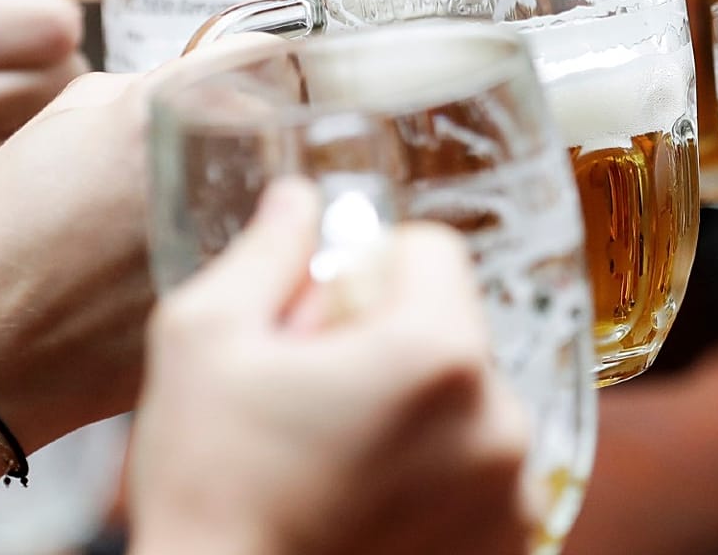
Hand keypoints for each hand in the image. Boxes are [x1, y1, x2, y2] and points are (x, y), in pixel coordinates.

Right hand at [129, 179, 532, 554]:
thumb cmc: (208, 488)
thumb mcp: (204, 342)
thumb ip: (265, 252)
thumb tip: (301, 197)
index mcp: (437, 353)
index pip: (433, 250)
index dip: (366, 270)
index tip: (318, 321)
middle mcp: (501, 420)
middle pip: (453, 328)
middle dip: (390, 343)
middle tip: (316, 398)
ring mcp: (514, 493)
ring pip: (470, 402)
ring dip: (419, 414)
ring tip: (338, 459)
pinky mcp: (510, 546)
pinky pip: (484, 472)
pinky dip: (439, 478)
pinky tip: (369, 503)